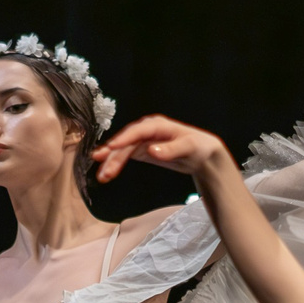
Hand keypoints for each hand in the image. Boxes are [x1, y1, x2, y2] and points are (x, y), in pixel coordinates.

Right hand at [89, 115, 230, 181]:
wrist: (201, 154)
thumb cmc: (197, 147)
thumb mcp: (189, 148)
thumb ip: (171, 150)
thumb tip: (152, 151)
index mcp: (157, 125)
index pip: (137, 131)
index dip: (124, 139)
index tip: (111, 147)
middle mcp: (146, 130)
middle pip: (126, 142)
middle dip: (113, 155)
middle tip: (102, 167)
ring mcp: (142, 140)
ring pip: (123, 150)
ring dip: (111, 162)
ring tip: (102, 176)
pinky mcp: (141, 149)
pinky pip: (124, 156)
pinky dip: (115, 164)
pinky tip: (106, 173)